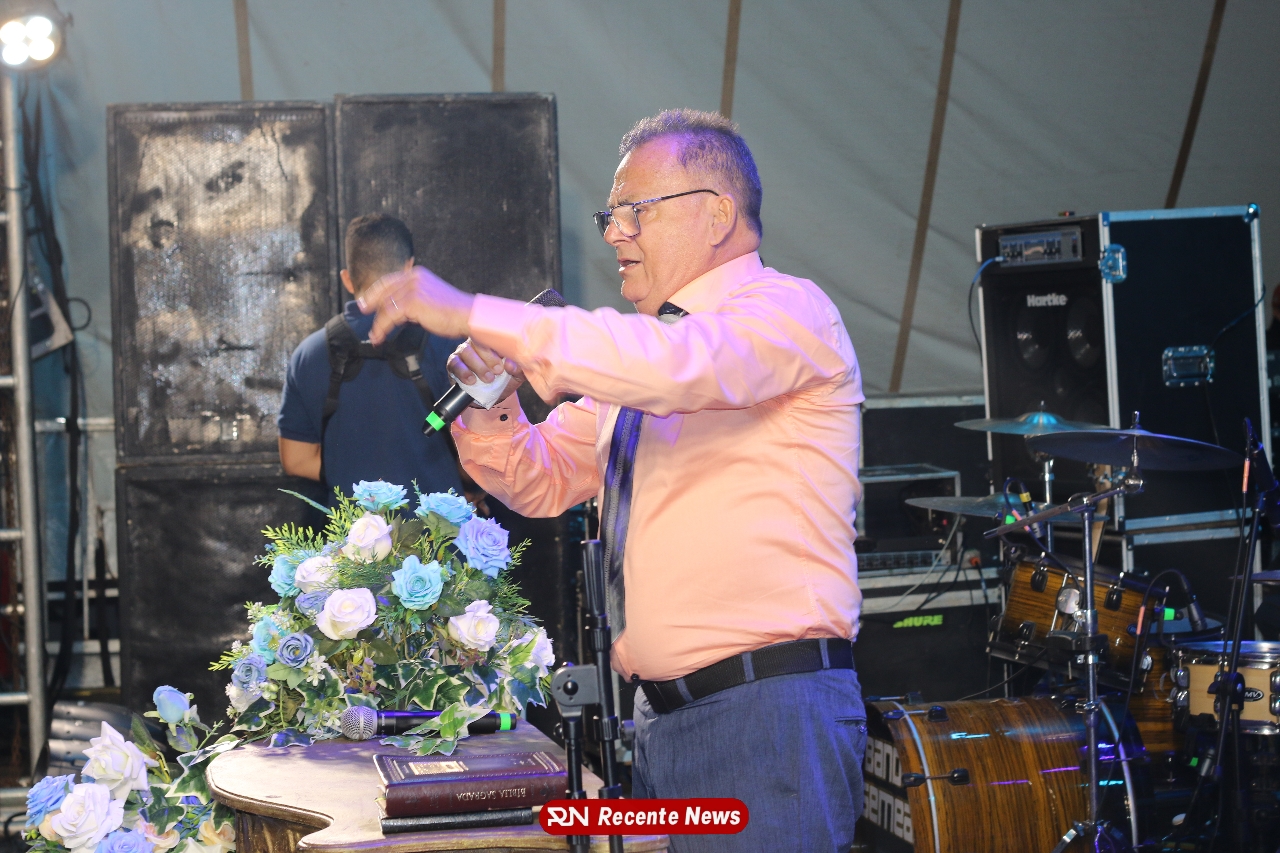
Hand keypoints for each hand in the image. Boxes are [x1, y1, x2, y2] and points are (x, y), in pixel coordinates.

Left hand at [357, 265, 474, 343]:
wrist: (467, 316)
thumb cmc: (453, 313)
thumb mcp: (430, 299)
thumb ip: (413, 300)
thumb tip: (398, 312)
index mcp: (417, 274)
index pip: (388, 282)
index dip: (374, 293)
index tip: (365, 303)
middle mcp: (413, 277)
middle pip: (384, 293)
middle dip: (372, 307)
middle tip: (363, 318)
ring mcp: (412, 288)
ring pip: (386, 306)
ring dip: (377, 323)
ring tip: (375, 336)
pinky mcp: (412, 302)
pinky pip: (389, 315)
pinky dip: (382, 327)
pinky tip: (381, 336)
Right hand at [449, 340, 524, 403]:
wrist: (491, 397)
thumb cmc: (504, 380)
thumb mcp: (516, 376)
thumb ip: (518, 369)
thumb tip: (511, 364)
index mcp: (492, 341)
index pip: (493, 336)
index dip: (499, 347)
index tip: (506, 362)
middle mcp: (476, 343)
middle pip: (478, 341)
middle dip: (489, 357)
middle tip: (498, 371)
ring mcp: (463, 351)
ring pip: (466, 351)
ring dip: (478, 366)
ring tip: (488, 379)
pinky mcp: (453, 363)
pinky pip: (455, 363)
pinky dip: (463, 372)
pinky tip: (472, 380)